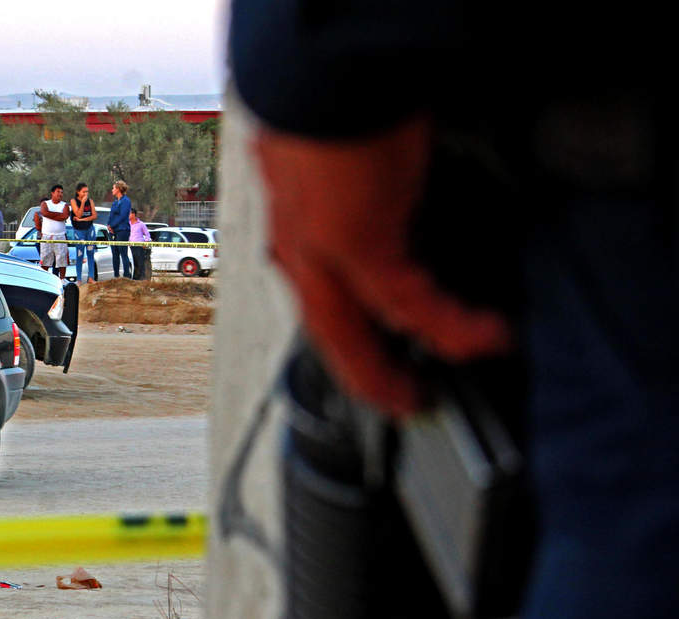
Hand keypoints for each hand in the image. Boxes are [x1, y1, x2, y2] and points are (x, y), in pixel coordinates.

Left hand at [253, 117, 509, 415]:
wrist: (326, 64)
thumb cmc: (334, 98)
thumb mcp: (338, 164)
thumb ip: (355, 199)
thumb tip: (380, 208)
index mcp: (290, 228)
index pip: (315, 297)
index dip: (345, 336)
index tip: (372, 359)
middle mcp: (295, 246)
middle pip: (327, 332)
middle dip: (362, 374)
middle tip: (396, 400)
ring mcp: (318, 252)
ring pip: (353, 334)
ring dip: (392, 370)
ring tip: (423, 393)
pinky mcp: (356, 244)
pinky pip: (407, 304)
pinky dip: (449, 325)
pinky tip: (480, 337)